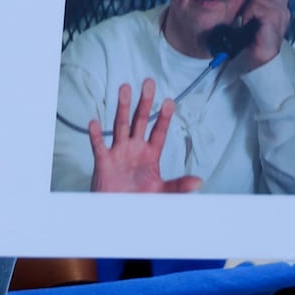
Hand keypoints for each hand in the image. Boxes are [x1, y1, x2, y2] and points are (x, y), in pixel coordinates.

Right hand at [88, 79, 203, 194]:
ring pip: (120, 125)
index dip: (163, 118)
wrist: (118, 211)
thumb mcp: (162, 192)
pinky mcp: (104, 161)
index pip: (158, 132)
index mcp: (150, 154)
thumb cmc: (141, 199)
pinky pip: (99, 145)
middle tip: (149, 83)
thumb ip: (179, 186)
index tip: (169, 102)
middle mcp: (134, 148)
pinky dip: (96, 135)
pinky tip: (95, 123)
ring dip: (122, 108)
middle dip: (144, 102)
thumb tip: (199, 182)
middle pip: (139, 121)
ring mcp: (118, 152)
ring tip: (125, 89)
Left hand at [231, 0, 289, 71]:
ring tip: (248, 17)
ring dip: (251, 6)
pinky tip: (247, 21)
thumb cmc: (258, 35)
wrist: (261, 55)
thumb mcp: (259, 14)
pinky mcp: (273, 19)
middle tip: (250, 8)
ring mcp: (280, 14)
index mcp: (282, 8)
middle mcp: (284, 10)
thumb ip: (260, 2)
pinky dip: (249, 13)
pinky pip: (257, 7)